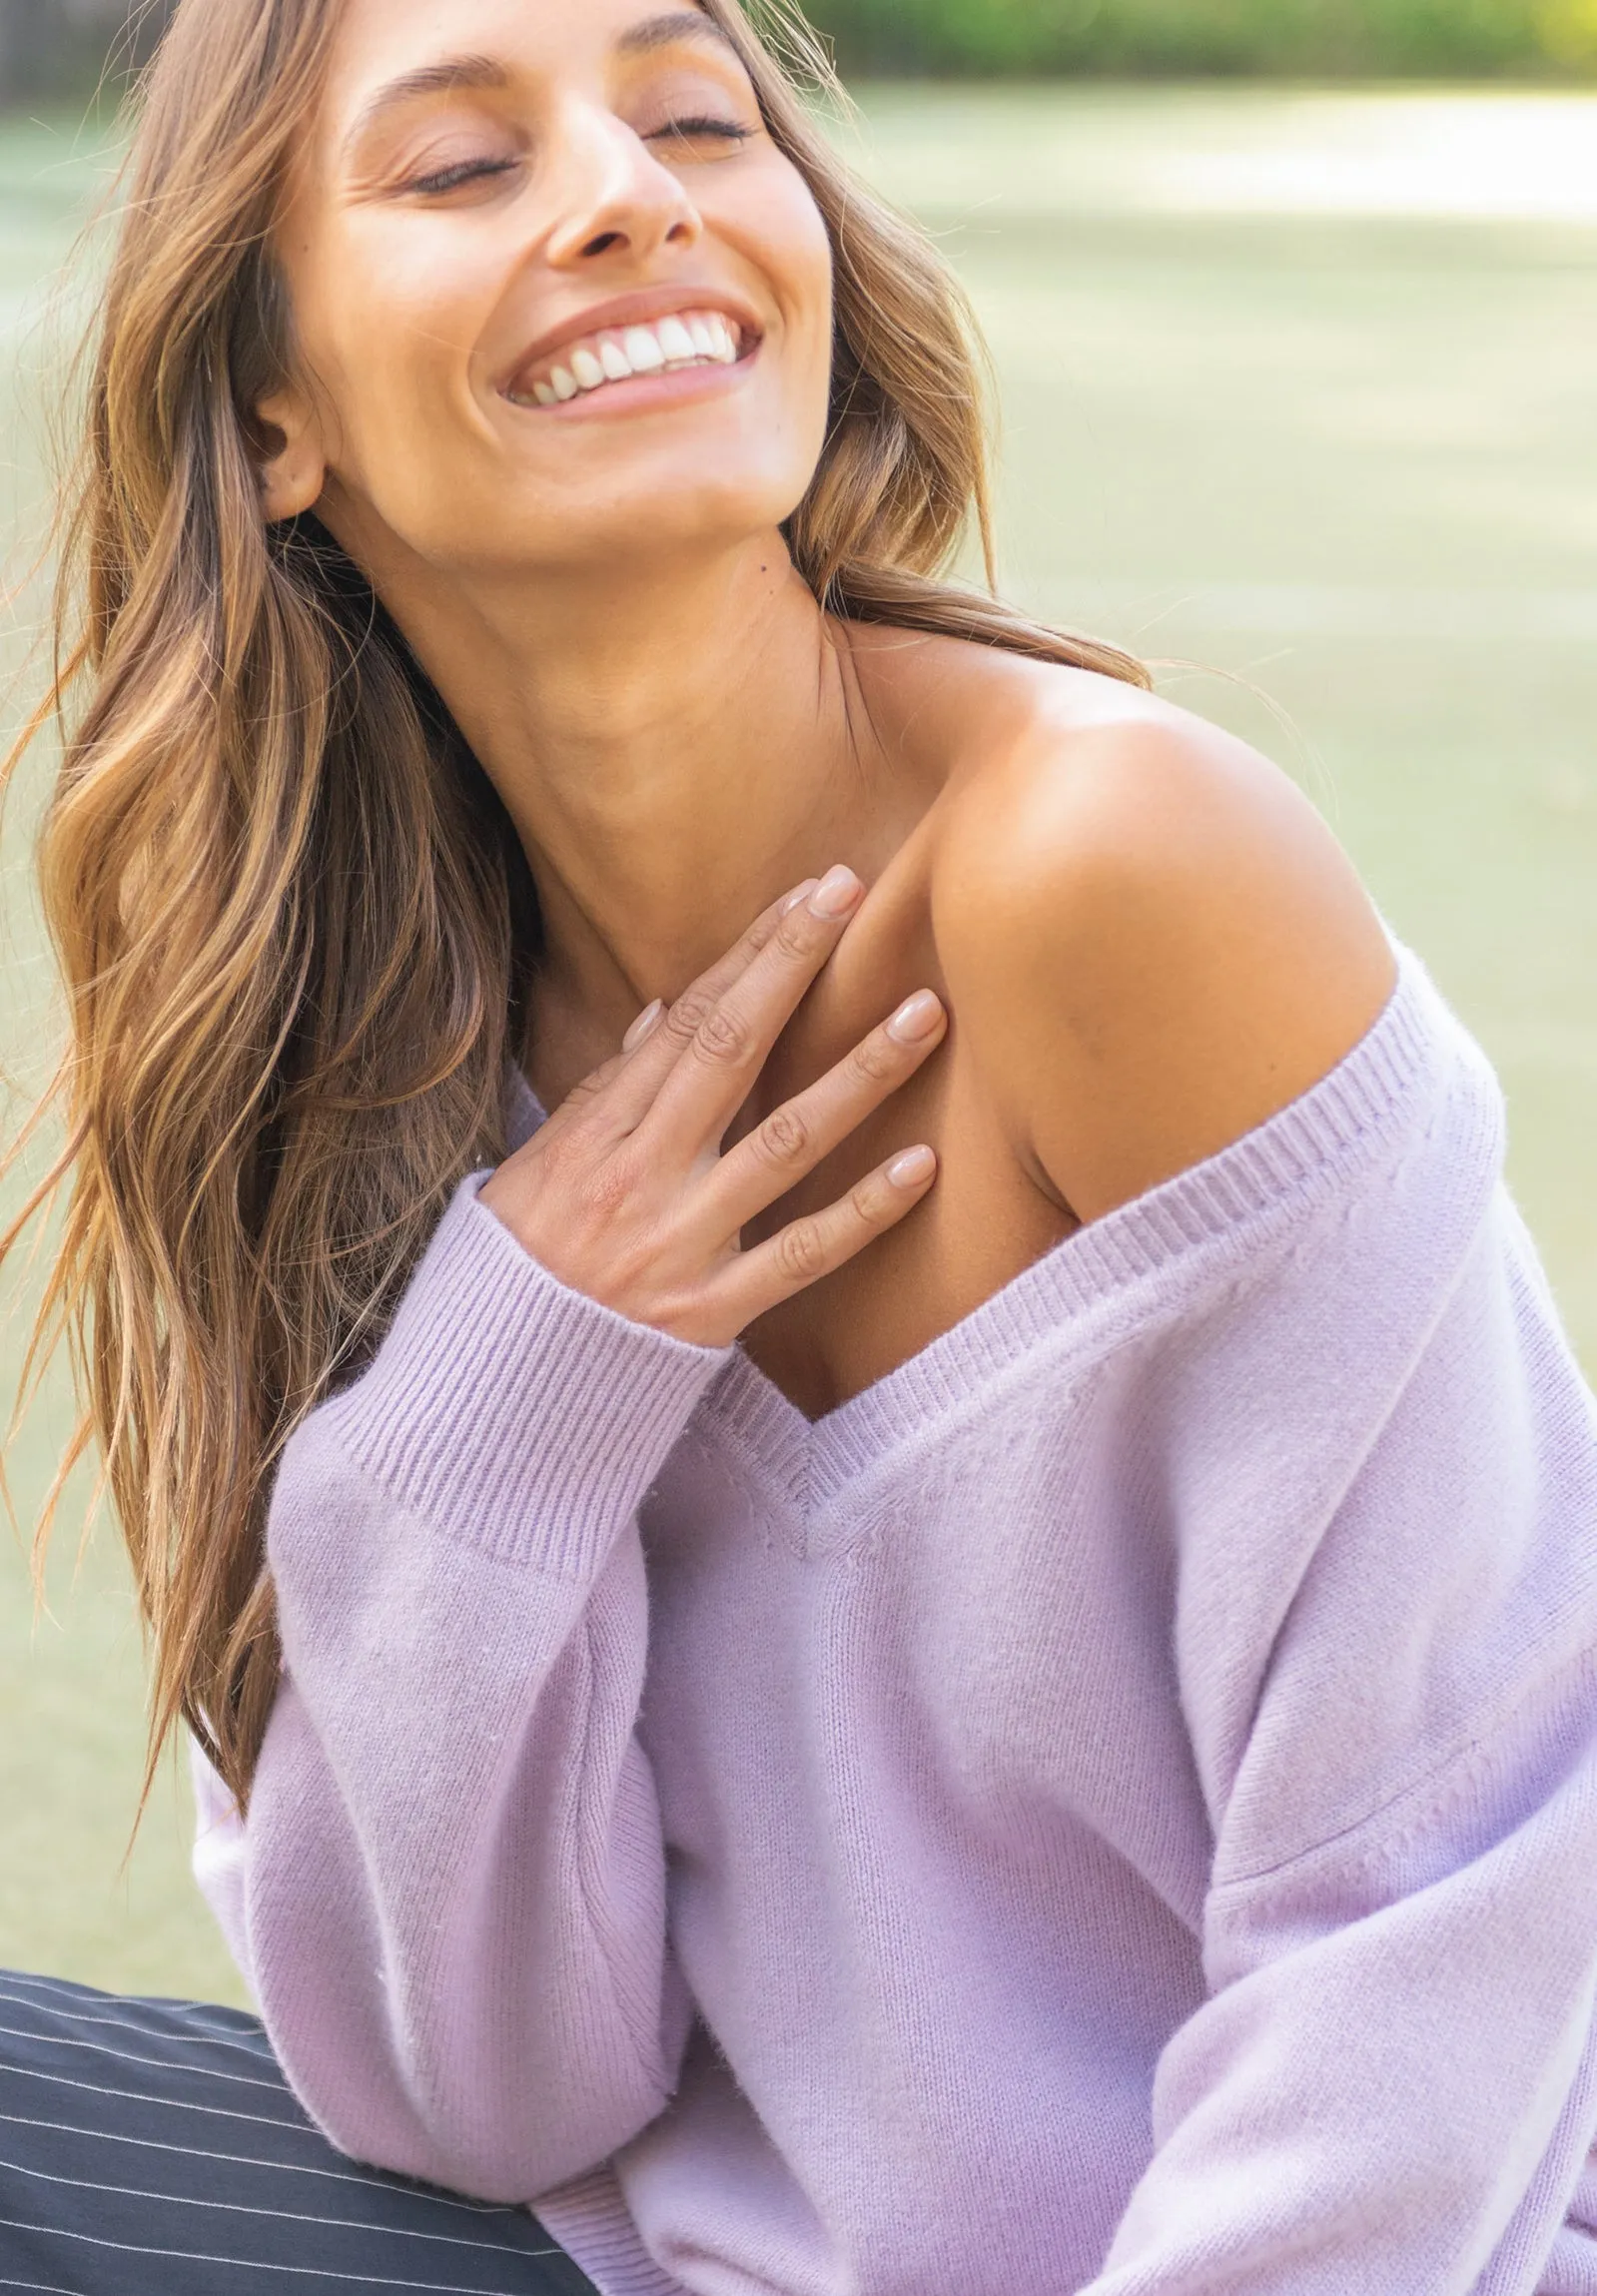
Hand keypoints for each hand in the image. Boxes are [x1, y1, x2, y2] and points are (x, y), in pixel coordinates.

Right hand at [479, 867, 945, 1346]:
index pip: (684, 1020)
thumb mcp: (535, 1167)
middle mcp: (638, 1176)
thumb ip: (604, 1093)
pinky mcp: (710, 1313)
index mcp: (593, 1132)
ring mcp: (679, 1242)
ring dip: (860, 1073)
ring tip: (925, 1015)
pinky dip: (864, 1211)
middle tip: (855, 895)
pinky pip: (801, 1256)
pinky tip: (922, 1164)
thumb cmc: (517, 1269)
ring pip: (784, 1141)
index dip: (751, 951)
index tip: (807, 895)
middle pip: (729, 1050)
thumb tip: (662, 1014)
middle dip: (793, 965)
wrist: (487, 1392)